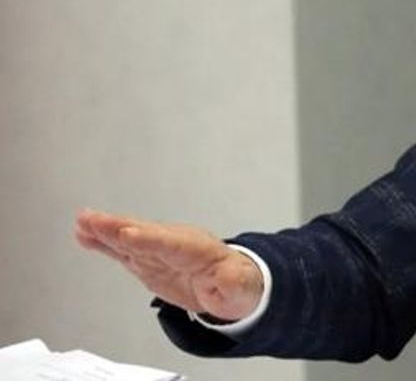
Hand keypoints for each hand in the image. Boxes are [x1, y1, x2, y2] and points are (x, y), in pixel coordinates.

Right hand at [75, 209, 262, 321]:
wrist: (231, 282)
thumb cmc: (236, 282)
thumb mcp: (241, 287)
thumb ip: (233, 284)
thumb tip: (229, 280)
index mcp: (197, 250)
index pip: (170, 244)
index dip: (149, 240)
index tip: (128, 235)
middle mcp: (174, 244)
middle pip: (144, 234)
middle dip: (119, 228)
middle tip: (93, 220)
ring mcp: (158, 250)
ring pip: (128, 238)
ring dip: (105, 230)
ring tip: (82, 221)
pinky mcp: (146, 260)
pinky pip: (122, 249)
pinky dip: (103, 242)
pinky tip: (84, 235)